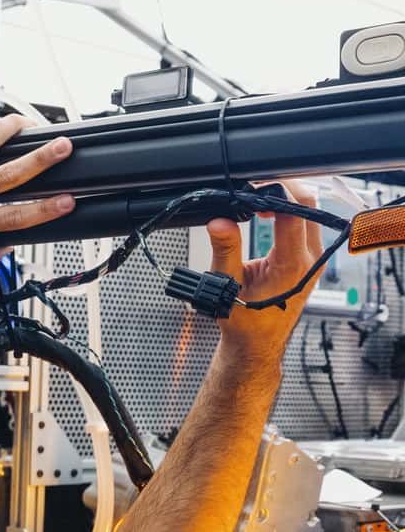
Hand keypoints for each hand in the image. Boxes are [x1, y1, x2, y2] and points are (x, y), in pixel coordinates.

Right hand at [206, 179, 322, 360]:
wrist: (257, 342)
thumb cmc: (245, 321)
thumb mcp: (227, 285)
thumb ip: (225, 250)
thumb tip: (219, 221)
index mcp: (292, 266)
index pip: (294, 213)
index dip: (273, 193)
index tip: (250, 188)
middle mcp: (309, 260)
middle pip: (308, 206)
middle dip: (281, 190)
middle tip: (252, 190)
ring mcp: (313, 259)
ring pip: (309, 213)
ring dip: (284, 201)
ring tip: (255, 203)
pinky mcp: (308, 258)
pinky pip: (305, 224)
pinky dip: (286, 212)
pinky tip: (265, 213)